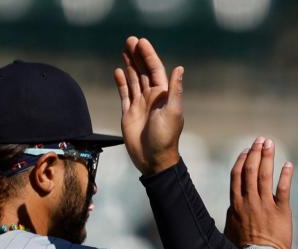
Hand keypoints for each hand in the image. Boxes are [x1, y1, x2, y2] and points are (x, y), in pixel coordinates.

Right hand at [115, 36, 184, 175]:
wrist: (153, 160)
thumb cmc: (166, 138)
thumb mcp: (173, 112)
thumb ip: (175, 90)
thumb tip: (179, 68)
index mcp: (163, 95)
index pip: (155, 70)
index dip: (149, 55)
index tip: (141, 42)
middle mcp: (151, 98)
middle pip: (143, 71)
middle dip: (137, 56)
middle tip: (130, 39)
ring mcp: (139, 105)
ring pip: (133, 80)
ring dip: (129, 65)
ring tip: (124, 49)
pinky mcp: (129, 113)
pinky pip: (124, 94)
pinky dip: (121, 83)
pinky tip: (118, 71)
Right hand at [223, 137, 294, 248]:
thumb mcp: (231, 231)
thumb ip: (233, 216)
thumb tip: (232, 209)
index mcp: (236, 204)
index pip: (237, 175)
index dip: (242, 160)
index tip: (247, 151)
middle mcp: (249, 202)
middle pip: (250, 170)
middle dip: (255, 152)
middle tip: (261, 140)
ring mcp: (265, 206)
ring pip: (264, 175)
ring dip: (267, 157)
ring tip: (270, 143)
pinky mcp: (281, 212)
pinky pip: (283, 189)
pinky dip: (285, 175)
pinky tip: (288, 164)